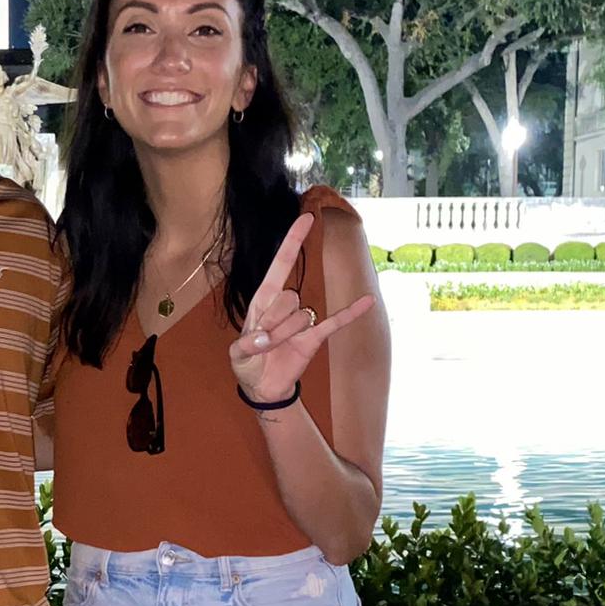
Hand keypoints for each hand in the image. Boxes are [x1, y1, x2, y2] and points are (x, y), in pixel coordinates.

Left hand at [230, 214, 374, 403]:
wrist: (263, 387)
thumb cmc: (247, 364)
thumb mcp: (237, 355)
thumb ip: (247, 345)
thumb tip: (265, 338)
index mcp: (262, 300)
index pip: (280, 265)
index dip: (292, 242)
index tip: (306, 218)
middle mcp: (284, 305)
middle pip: (288, 298)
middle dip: (273, 321)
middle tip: (262, 341)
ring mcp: (301, 321)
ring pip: (301, 316)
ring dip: (285, 335)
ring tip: (274, 348)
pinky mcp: (313, 339)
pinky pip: (334, 323)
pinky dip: (350, 313)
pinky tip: (367, 302)